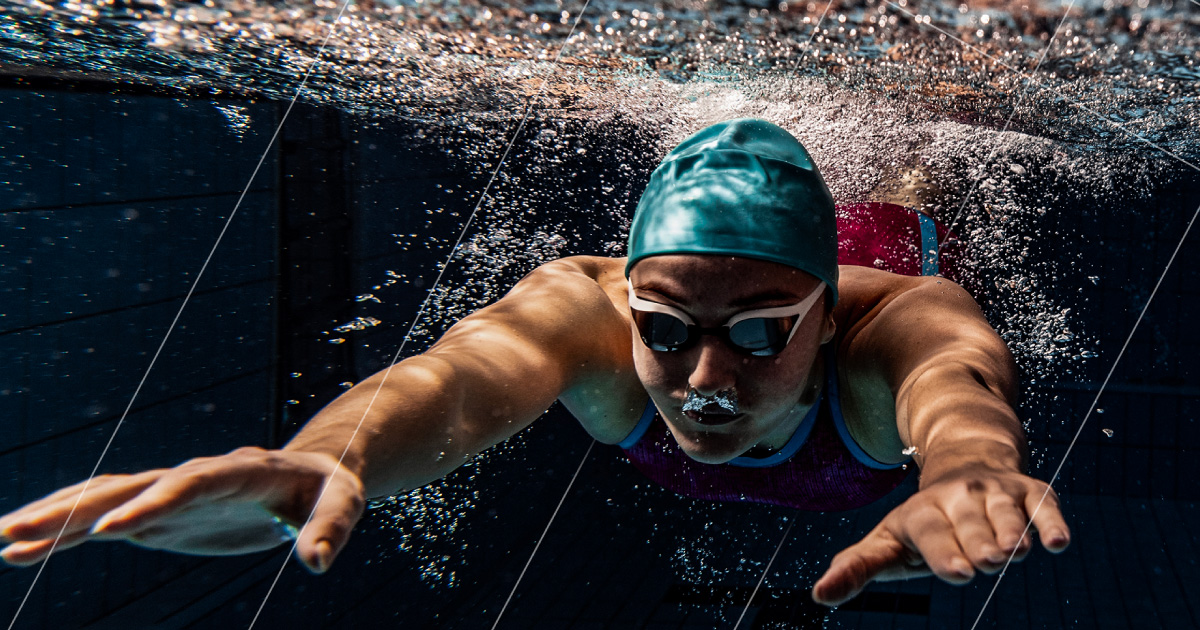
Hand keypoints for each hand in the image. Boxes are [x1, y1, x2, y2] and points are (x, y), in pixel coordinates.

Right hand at [0, 447, 364, 573]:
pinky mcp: (158, 514)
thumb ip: (330, 528)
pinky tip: (21, 551)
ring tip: (5, 540)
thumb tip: (316, 562)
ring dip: (56, 517)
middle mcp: (195, 476)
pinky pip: (104, 519)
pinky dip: (64, 532)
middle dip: (79, 507)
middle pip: (131, 484)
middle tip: (22, 530)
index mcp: (241, 469)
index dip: (156, 502)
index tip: (116, 528)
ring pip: (106, 498)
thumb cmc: (329, 489)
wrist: (309, 474)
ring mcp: (170, 494)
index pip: (191, 481)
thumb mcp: (342, 503)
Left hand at [811, 469, 1069, 605]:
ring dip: (1012, 534)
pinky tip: (1056, 542)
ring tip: (1014, 551)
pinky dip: (1050, 522)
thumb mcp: (887, 540)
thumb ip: (857, 567)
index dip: (945, 552)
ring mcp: (997, 493)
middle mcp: (960, 497)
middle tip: (987, 560)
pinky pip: (1044, 505)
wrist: (965, 462)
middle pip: (972, 527)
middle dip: (980, 545)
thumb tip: (818, 595)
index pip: (933, 533)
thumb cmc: (922, 522)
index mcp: (922, 512)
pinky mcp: (1031, 492)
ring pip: (1007, 515)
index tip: (958, 570)